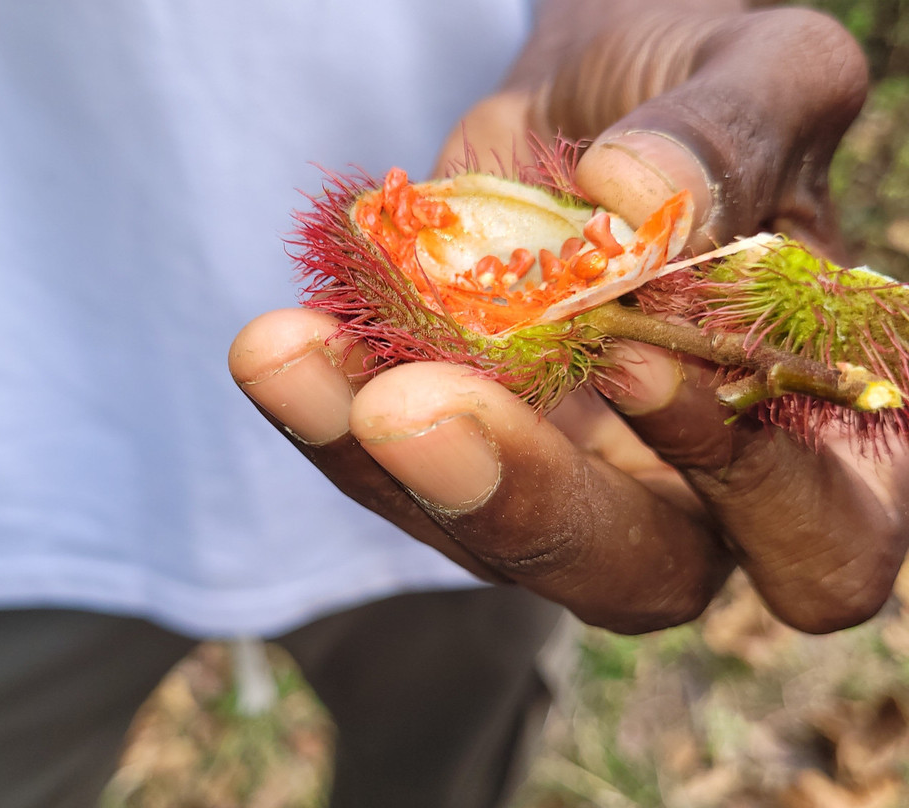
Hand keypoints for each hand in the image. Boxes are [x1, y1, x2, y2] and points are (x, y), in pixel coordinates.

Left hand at [229, 2, 908, 634]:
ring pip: (483, 536)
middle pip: (630, 576)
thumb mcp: (758, 73)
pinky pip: (395, 469)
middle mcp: (698, 492)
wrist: (597, 100)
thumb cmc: (708, 93)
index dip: (744, 490)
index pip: (818, 542)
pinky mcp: (471, 448)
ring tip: (288, 357)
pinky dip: (329, 413)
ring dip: (378, 462)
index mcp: (819, 430)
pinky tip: (280, 344)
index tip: (637, 364)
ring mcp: (574, 482)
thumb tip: (638, 200)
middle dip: (518, 502)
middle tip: (406, 408)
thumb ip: (736, 135)